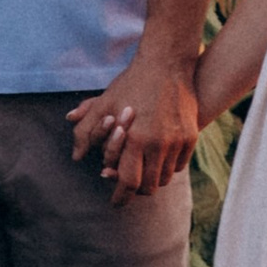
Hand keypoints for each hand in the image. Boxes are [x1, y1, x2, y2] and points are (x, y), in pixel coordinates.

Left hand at [67, 49, 200, 197]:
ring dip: (153, 181)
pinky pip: (179, 165)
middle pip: (149, 186)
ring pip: (166, 178)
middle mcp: (157, 143)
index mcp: (133, 138)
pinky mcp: (190, 136)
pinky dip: (168, 169)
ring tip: (144, 176)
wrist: (166, 64)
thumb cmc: (131, 83)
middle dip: (137, 192)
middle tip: (129, 191)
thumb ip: (86, 131)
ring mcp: (176, 140)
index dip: (121, 196)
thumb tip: (76, 156)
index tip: (115, 203)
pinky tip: (159, 163)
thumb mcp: (104, 103)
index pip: (128, 181)